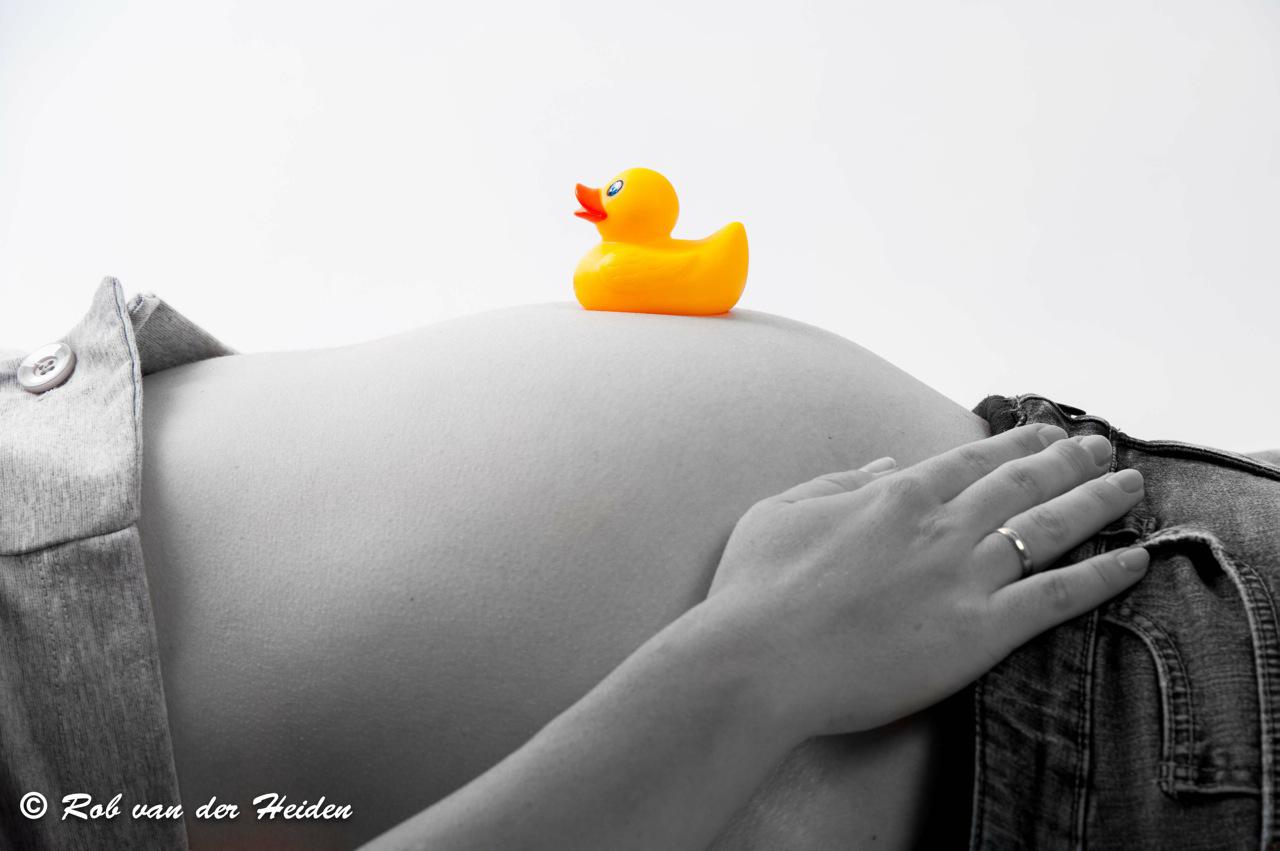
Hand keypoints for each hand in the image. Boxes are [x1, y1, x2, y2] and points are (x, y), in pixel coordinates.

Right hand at [705, 424, 1148, 738]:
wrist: (759, 660)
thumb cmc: (755, 588)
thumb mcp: (780, 510)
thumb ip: (839, 482)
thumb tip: (887, 466)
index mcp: (894, 495)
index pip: (971, 460)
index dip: (1015, 443)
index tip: (1045, 434)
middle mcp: (941, 526)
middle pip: (1022, 482)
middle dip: (1068, 461)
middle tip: (1101, 449)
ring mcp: (965, 577)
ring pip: (1049, 527)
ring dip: (1095, 502)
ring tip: (1130, 486)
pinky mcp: (980, 632)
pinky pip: (1057, 597)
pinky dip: (1101, 576)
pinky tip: (1134, 559)